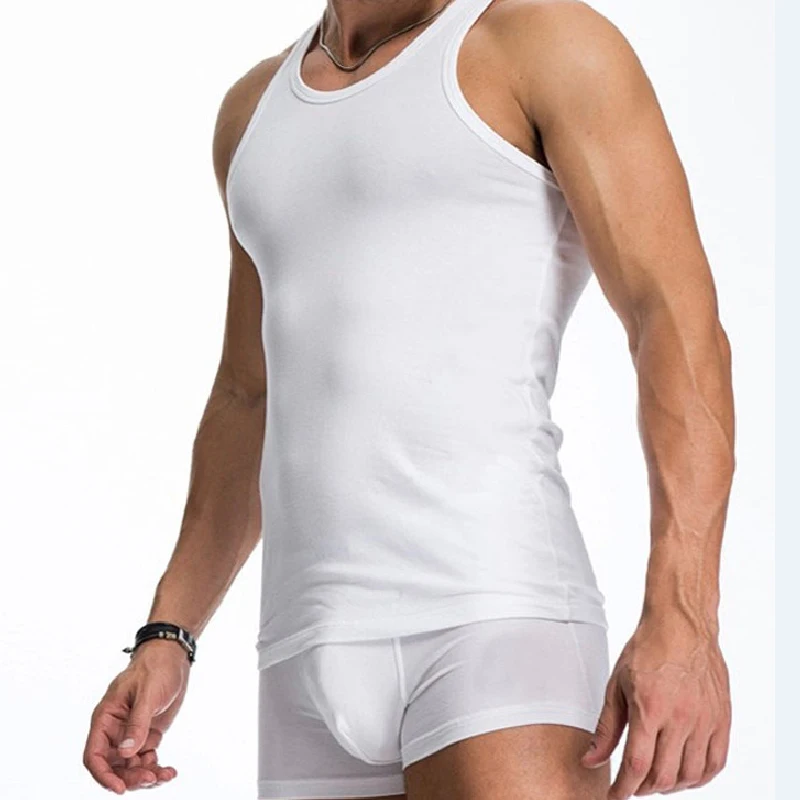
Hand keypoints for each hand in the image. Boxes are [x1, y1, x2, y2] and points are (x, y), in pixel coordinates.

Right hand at [83, 639, 190, 792]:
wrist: (172, 657)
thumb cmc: (155, 668)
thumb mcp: (147, 693)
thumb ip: (137, 722)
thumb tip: (127, 753)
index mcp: (105, 718)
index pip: (94, 755)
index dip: (103, 775)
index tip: (121, 788)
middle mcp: (114, 731)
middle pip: (113, 767)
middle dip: (130, 778)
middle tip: (151, 778)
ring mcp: (131, 735)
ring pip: (130, 768)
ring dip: (145, 777)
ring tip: (166, 774)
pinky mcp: (147, 736)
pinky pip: (146, 761)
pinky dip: (156, 769)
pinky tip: (170, 771)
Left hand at [581, 611, 730, 797]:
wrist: (681, 625)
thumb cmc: (646, 650)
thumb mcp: (616, 686)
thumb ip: (606, 728)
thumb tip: (590, 760)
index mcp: (650, 709)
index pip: (637, 766)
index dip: (624, 789)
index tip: (615, 796)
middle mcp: (680, 718)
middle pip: (664, 777)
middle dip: (644, 789)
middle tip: (633, 786)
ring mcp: (705, 720)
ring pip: (690, 775)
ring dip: (670, 786)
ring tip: (655, 780)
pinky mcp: (722, 719)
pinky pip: (715, 763)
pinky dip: (699, 777)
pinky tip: (684, 774)